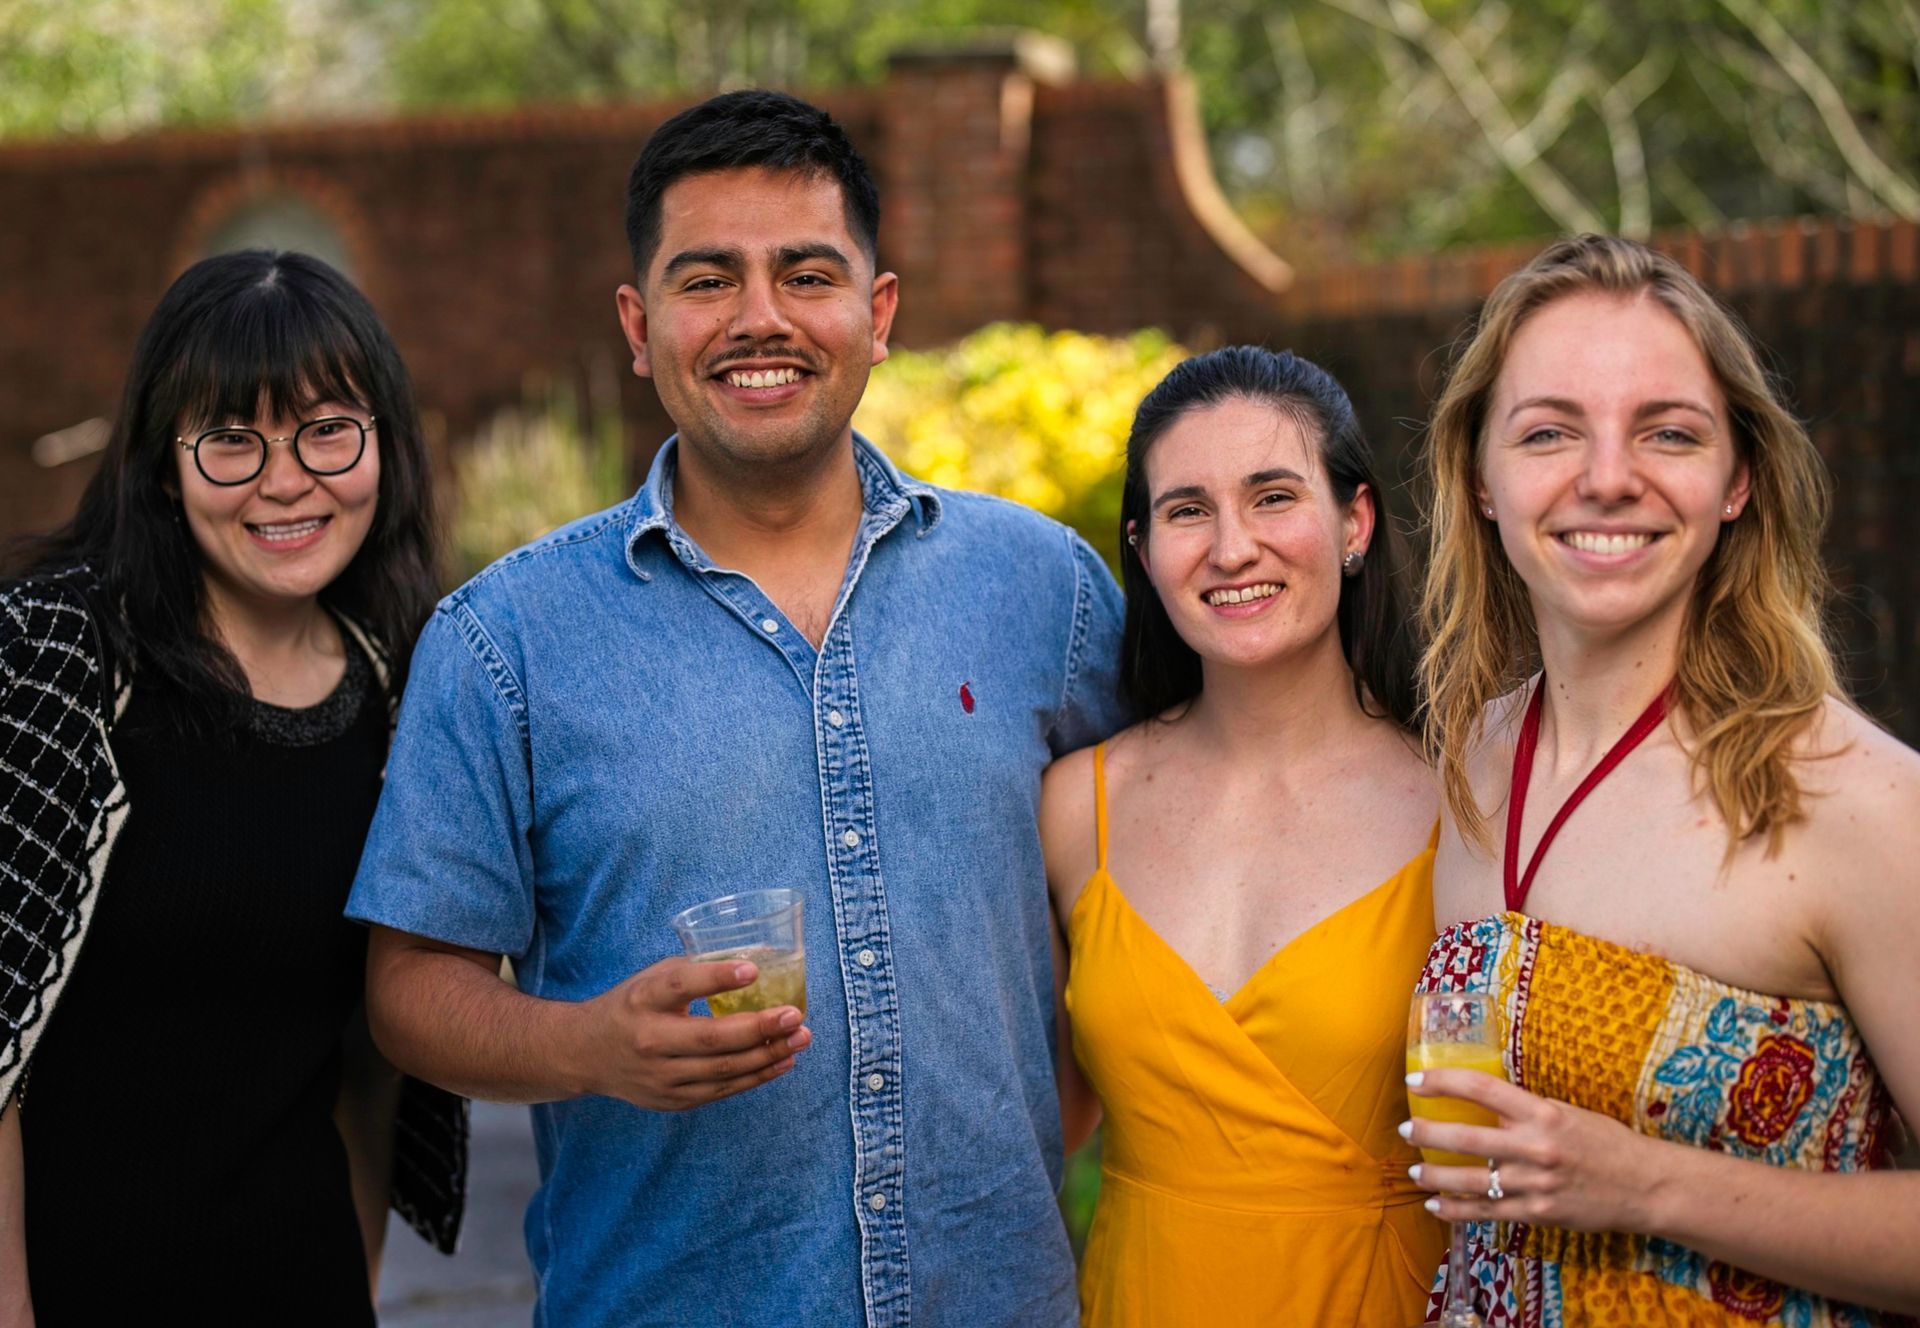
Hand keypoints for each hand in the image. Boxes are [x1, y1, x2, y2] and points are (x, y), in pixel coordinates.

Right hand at [574, 956, 810, 1110]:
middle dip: (759, 1028)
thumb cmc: (631, 1006)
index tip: (754, 969)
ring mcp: (660, 1077)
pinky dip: (756, 1077)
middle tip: (795, 1015)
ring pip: (723, 1071)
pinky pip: (722, 1092)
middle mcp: (649, 1040)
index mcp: (643, 999)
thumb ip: (697, 969)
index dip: (717, 977)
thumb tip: (759, 958)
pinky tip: (782, 1061)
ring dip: (768, 1055)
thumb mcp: (653, 978)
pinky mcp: (672, 1100)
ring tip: (801, 1037)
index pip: (680, 985)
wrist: (586, 1054)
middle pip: (710, 1039)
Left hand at [1402, 1068, 1660, 1231]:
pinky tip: (1436, 1205)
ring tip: (1415, 1171)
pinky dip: (1456, 1209)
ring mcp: (1535, 1183)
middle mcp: (1535, 1146)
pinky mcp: (1538, 1213)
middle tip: (1405, 1129)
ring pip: (1471, 1180)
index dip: (1443, 1081)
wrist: (1645, 1185)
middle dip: (1428, 1133)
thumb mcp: (1566, 1112)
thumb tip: (1482, 1100)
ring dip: (1435, 1175)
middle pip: (1467, 1137)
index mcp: (1542, 1113)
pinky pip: (1487, 1212)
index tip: (1416, 1078)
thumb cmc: (1605, 1143)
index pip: (1481, 1088)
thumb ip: (1525, 1109)